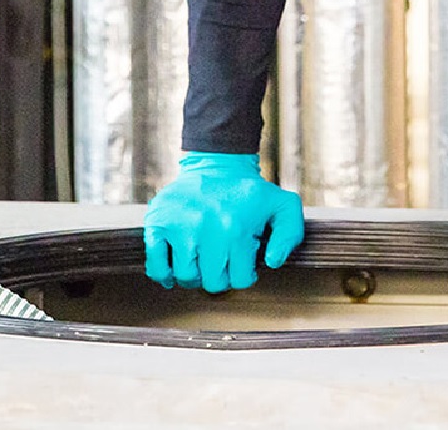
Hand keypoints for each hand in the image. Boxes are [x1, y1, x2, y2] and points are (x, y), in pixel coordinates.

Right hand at [143, 152, 303, 291]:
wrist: (217, 165)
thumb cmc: (249, 192)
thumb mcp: (283, 205)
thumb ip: (290, 234)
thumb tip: (272, 262)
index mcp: (236, 230)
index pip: (240, 279)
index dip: (244, 274)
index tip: (243, 261)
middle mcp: (206, 230)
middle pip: (212, 282)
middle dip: (220, 276)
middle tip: (222, 260)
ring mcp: (179, 227)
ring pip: (186, 277)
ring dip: (195, 274)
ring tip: (203, 259)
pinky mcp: (158, 224)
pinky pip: (157, 266)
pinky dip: (165, 274)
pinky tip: (175, 269)